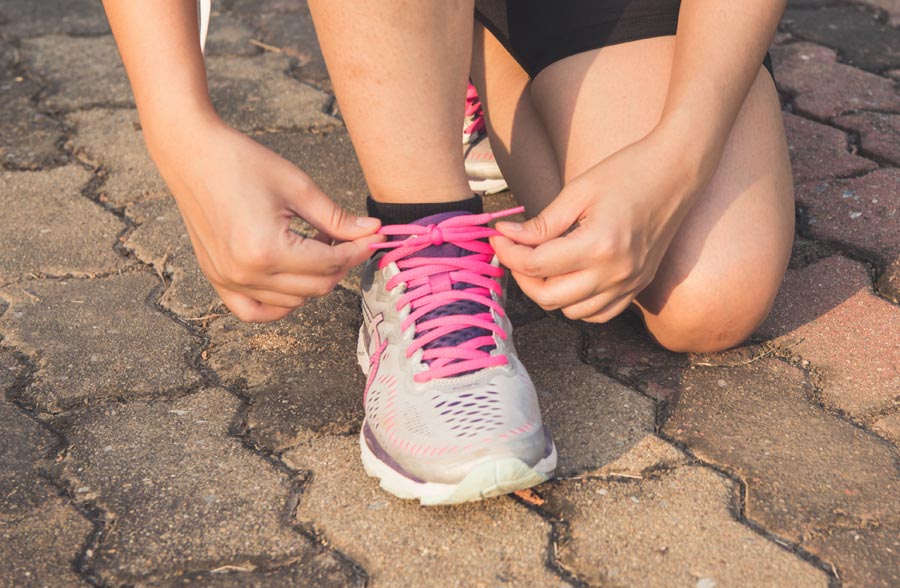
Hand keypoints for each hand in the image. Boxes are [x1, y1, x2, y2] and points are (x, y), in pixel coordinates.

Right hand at [148, 117, 383, 321]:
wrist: (192, 153)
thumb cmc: (241, 162)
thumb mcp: (298, 187)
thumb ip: (337, 218)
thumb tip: (371, 232)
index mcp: (267, 250)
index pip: (329, 264)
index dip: (357, 251)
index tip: (373, 237)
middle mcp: (246, 273)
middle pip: (315, 288)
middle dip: (340, 265)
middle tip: (347, 238)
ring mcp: (228, 280)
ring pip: (292, 301)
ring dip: (313, 280)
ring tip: (314, 245)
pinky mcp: (217, 279)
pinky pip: (254, 312)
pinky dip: (279, 304)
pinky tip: (292, 280)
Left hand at [491, 127, 711, 322]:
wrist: (677, 172)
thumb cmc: (627, 172)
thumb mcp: (578, 192)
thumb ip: (542, 223)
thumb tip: (506, 236)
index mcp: (598, 246)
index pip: (536, 265)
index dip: (508, 253)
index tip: (498, 237)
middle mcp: (615, 273)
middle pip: (549, 297)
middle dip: (522, 276)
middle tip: (515, 251)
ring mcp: (629, 284)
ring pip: (571, 312)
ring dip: (548, 292)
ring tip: (541, 262)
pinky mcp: (638, 287)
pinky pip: (598, 314)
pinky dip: (577, 304)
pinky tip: (568, 278)